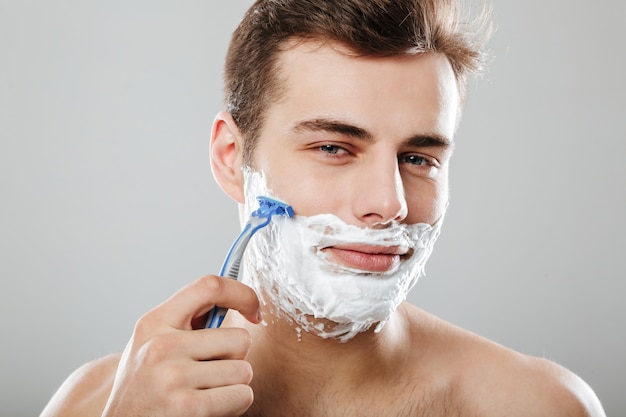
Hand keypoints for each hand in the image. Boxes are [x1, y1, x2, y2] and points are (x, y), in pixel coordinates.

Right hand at [101, 275, 261, 416]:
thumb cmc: (145, 385)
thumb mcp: (153, 343)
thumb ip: (188, 321)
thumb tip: (241, 300)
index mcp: (155, 322)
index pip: (209, 286)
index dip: (242, 294)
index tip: (253, 311)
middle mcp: (161, 346)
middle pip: (239, 338)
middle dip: (235, 358)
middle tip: (211, 371)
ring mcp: (172, 377)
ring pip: (244, 370)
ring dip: (234, 385)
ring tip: (207, 391)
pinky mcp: (187, 407)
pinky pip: (242, 395)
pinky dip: (235, 404)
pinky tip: (212, 408)